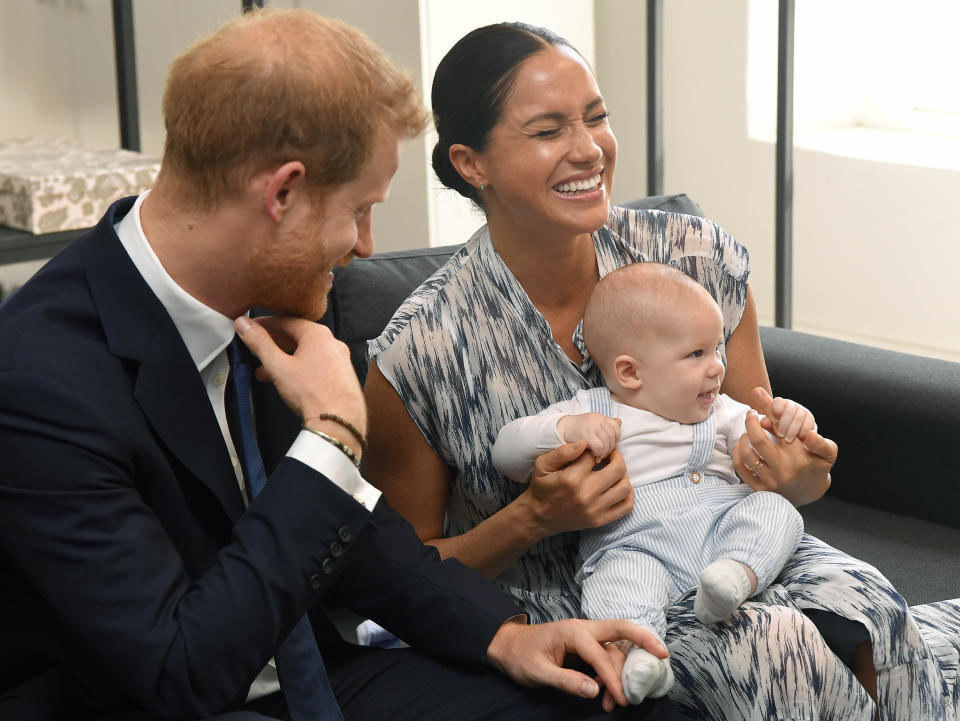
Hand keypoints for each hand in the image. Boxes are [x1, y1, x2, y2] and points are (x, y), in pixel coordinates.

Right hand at [234, 316, 366, 446]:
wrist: (338, 421)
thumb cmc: (313, 393)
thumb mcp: (278, 366)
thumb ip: (259, 343)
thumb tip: (245, 325)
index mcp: (317, 334)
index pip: (285, 321)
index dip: (264, 324)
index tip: (251, 328)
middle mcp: (332, 343)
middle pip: (296, 336)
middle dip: (273, 344)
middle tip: (257, 349)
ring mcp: (339, 359)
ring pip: (306, 352)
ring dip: (284, 359)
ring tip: (267, 371)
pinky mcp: (341, 375)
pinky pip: (316, 364)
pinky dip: (298, 368)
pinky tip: (287, 381)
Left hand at [484, 618, 667, 706]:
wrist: (507, 646)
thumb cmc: (520, 656)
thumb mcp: (538, 672)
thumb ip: (566, 680)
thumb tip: (594, 689)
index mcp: (572, 632)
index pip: (601, 654)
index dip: (613, 677)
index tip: (623, 698)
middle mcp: (583, 629)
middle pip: (620, 629)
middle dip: (643, 639)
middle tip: (663, 655)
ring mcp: (586, 636)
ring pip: (615, 647)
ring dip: (622, 671)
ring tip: (618, 701)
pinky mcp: (586, 645)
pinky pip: (607, 654)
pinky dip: (613, 672)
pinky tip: (609, 692)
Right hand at [523, 443, 632, 536]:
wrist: (539, 517)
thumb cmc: (541, 488)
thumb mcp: (542, 465)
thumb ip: (562, 451)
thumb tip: (585, 442)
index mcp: (572, 478)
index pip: (595, 455)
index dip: (595, 449)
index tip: (592, 450)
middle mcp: (586, 494)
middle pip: (618, 469)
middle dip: (616, 457)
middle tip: (610, 455)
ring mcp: (595, 509)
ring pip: (624, 487)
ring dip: (623, 476)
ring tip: (613, 471)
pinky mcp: (599, 520)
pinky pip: (626, 507)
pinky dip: (628, 495)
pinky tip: (618, 487)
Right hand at [557, 413, 620, 459]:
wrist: (559, 429)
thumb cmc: (577, 430)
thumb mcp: (592, 423)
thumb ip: (606, 424)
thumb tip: (620, 422)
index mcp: (600, 417)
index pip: (616, 427)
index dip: (615, 438)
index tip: (609, 446)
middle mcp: (597, 419)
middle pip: (612, 436)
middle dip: (610, 448)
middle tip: (603, 455)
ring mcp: (592, 427)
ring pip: (607, 443)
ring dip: (604, 453)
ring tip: (597, 456)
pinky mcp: (586, 435)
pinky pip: (600, 447)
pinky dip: (598, 454)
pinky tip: (592, 455)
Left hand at [732, 387, 836, 504]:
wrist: (810, 494)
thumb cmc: (817, 467)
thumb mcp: (828, 454)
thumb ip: (821, 442)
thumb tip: (809, 434)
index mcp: (798, 457)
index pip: (780, 429)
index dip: (769, 415)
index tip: (764, 407)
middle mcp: (783, 469)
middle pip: (758, 440)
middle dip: (751, 421)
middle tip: (751, 413)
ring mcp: (770, 480)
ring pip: (746, 454)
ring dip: (743, 437)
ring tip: (748, 431)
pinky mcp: (759, 489)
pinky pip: (740, 468)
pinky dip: (738, 452)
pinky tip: (742, 444)